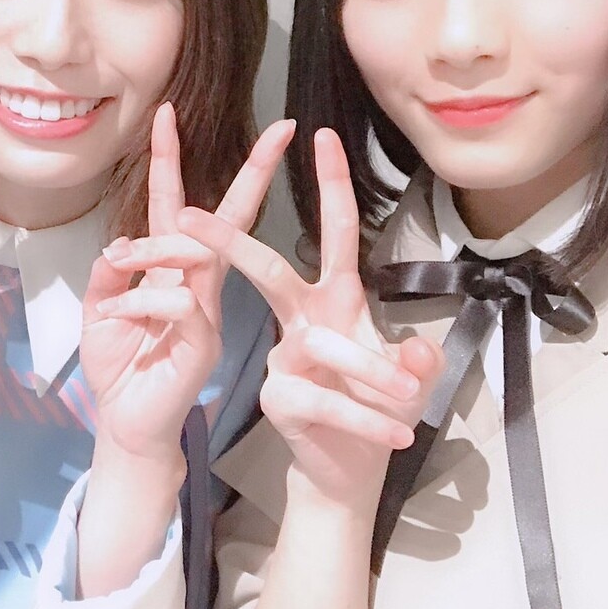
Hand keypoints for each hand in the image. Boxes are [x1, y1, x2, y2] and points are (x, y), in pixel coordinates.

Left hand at [80, 104, 294, 461]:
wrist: (127, 426)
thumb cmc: (120, 368)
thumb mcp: (100, 312)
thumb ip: (109, 276)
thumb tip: (118, 247)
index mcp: (171, 271)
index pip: (175, 205)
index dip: (170, 160)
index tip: (167, 114)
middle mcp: (196, 283)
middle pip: (227, 216)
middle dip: (254, 171)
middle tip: (282, 130)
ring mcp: (206, 309)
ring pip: (192, 253)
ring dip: (149, 251)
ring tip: (115, 266)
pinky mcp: (204, 339)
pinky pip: (176, 300)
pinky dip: (136, 302)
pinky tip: (112, 318)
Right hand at [177, 128, 443, 512]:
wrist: (346, 473)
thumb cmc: (373, 409)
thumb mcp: (407, 378)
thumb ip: (414, 360)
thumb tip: (416, 351)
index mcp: (333, 299)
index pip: (334, 232)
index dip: (330, 183)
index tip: (320, 135)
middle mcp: (302, 320)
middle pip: (269, 270)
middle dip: (235, 243)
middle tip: (190, 216)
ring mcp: (284, 358)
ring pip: (324, 344)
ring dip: (374, 370)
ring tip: (411, 395)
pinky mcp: (280, 398)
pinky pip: (329, 401)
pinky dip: (370, 418)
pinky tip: (400, 432)